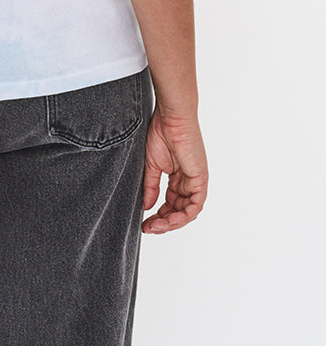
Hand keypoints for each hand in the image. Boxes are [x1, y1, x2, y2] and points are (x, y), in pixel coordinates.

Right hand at [141, 107, 207, 233]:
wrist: (170, 118)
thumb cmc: (160, 133)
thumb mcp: (152, 165)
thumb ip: (151, 187)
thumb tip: (146, 207)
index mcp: (178, 177)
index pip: (171, 203)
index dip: (158, 215)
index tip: (144, 223)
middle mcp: (189, 181)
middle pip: (179, 211)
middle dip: (163, 222)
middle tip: (148, 228)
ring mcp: (196, 181)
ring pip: (187, 212)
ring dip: (171, 222)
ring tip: (155, 226)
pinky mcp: (200, 180)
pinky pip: (195, 206)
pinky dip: (182, 216)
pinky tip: (167, 219)